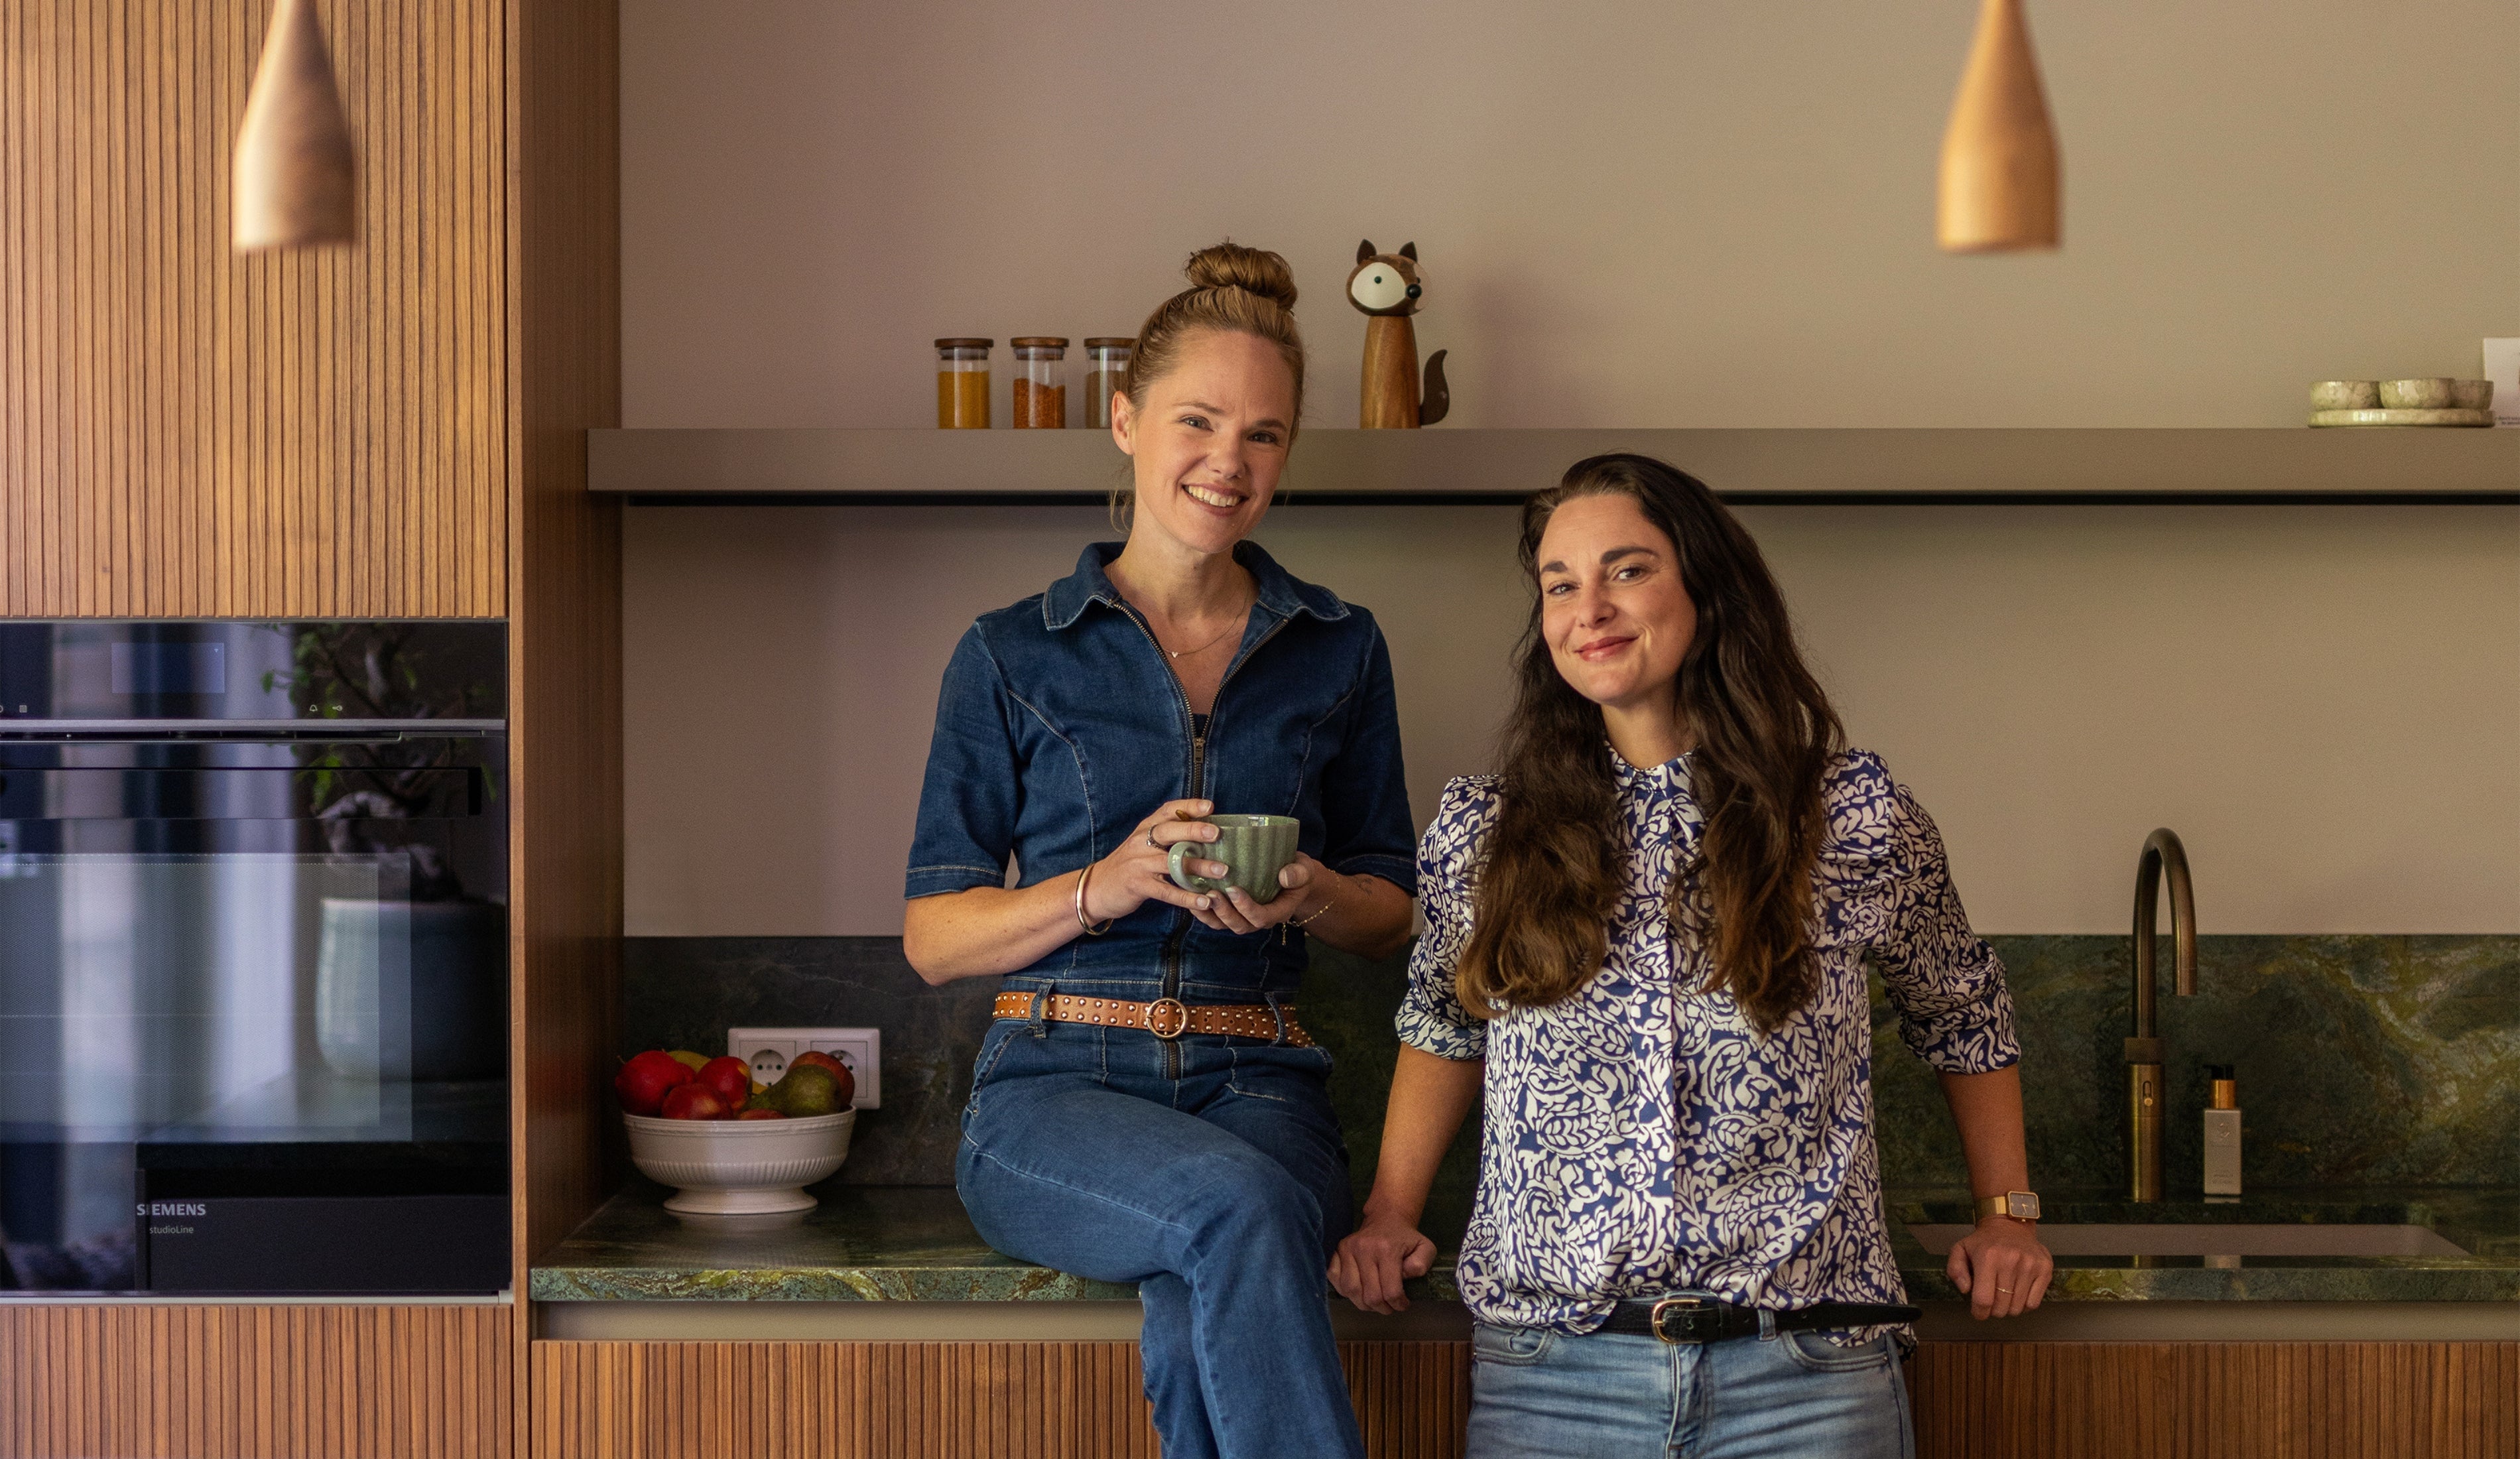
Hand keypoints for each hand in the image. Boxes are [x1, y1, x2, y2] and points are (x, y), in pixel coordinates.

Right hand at [1080, 801, 1234, 925]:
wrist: (1097, 888)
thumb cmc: (1129, 865)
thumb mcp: (1144, 844)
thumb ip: (1168, 836)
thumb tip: (1205, 831)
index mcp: (1145, 828)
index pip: (1168, 810)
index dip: (1189, 806)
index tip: (1210, 806)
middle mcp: (1141, 842)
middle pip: (1168, 832)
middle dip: (1193, 831)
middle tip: (1217, 834)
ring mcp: (1138, 864)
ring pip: (1171, 862)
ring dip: (1198, 866)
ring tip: (1221, 871)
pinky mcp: (1138, 885)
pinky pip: (1167, 891)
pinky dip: (1187, 897)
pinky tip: (1204, 901)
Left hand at [1196, 854, 1332, 935]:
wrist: (1290, 875)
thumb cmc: (1297, 872)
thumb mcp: (1304, 870)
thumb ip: (1297, 874)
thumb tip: (1284, 876)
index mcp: (1278, 912)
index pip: (1260, 917)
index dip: (1246, 907)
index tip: (1233, 889)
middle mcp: (1258, 919)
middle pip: (1239, 925)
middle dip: (1224, 912)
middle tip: (1212, 893)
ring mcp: (1243, 917)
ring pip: (1223, 925)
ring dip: (1209, 914)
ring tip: (1197, 896)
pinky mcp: (1232, 911)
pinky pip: (1214, 918)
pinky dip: (1202, 910)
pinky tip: (1191, 895)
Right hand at [1329, 1211, 1435, 1314]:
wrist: (1386, 1218)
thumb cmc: (1406, 1238)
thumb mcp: (1425, 1248)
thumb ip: (1422, 1264)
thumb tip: (1406, 1276)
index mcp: (1387, 1249)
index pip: (1391, 1291)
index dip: (1398, 1304)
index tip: (1403, 1304)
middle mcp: (1364, 1248)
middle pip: (1370, 1295)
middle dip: (1382, 1308)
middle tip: (1389, 1307)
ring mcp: (1348, 1249)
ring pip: (1350, 1290)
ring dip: (1363, 1304)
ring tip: (1374, 1303)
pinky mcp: (1338, 1250)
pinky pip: (1334, 1278)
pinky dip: (1344, 1291)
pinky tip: (1358, 1291)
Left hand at [1948, 1216, 2051, 1319]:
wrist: (2010, 1225)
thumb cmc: (1984, 1242)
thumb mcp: (1960, 1250)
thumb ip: (1955, 1270)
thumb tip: (1966, 1290)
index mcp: (1988, 1257)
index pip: (1983, 1299)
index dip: (1979, 1312)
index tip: (1978, 1312)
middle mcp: (2011, 1261)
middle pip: (2001, 1307)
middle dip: (1993, 1310)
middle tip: (1991, 1300)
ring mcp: (2030, 1265)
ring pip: (2017, 1308)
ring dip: (2008, 1308)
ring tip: (2004, 1295)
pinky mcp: (2045, 1269)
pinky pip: (2034, 1303)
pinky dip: (2024, 1305)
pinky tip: (2018, 1293)